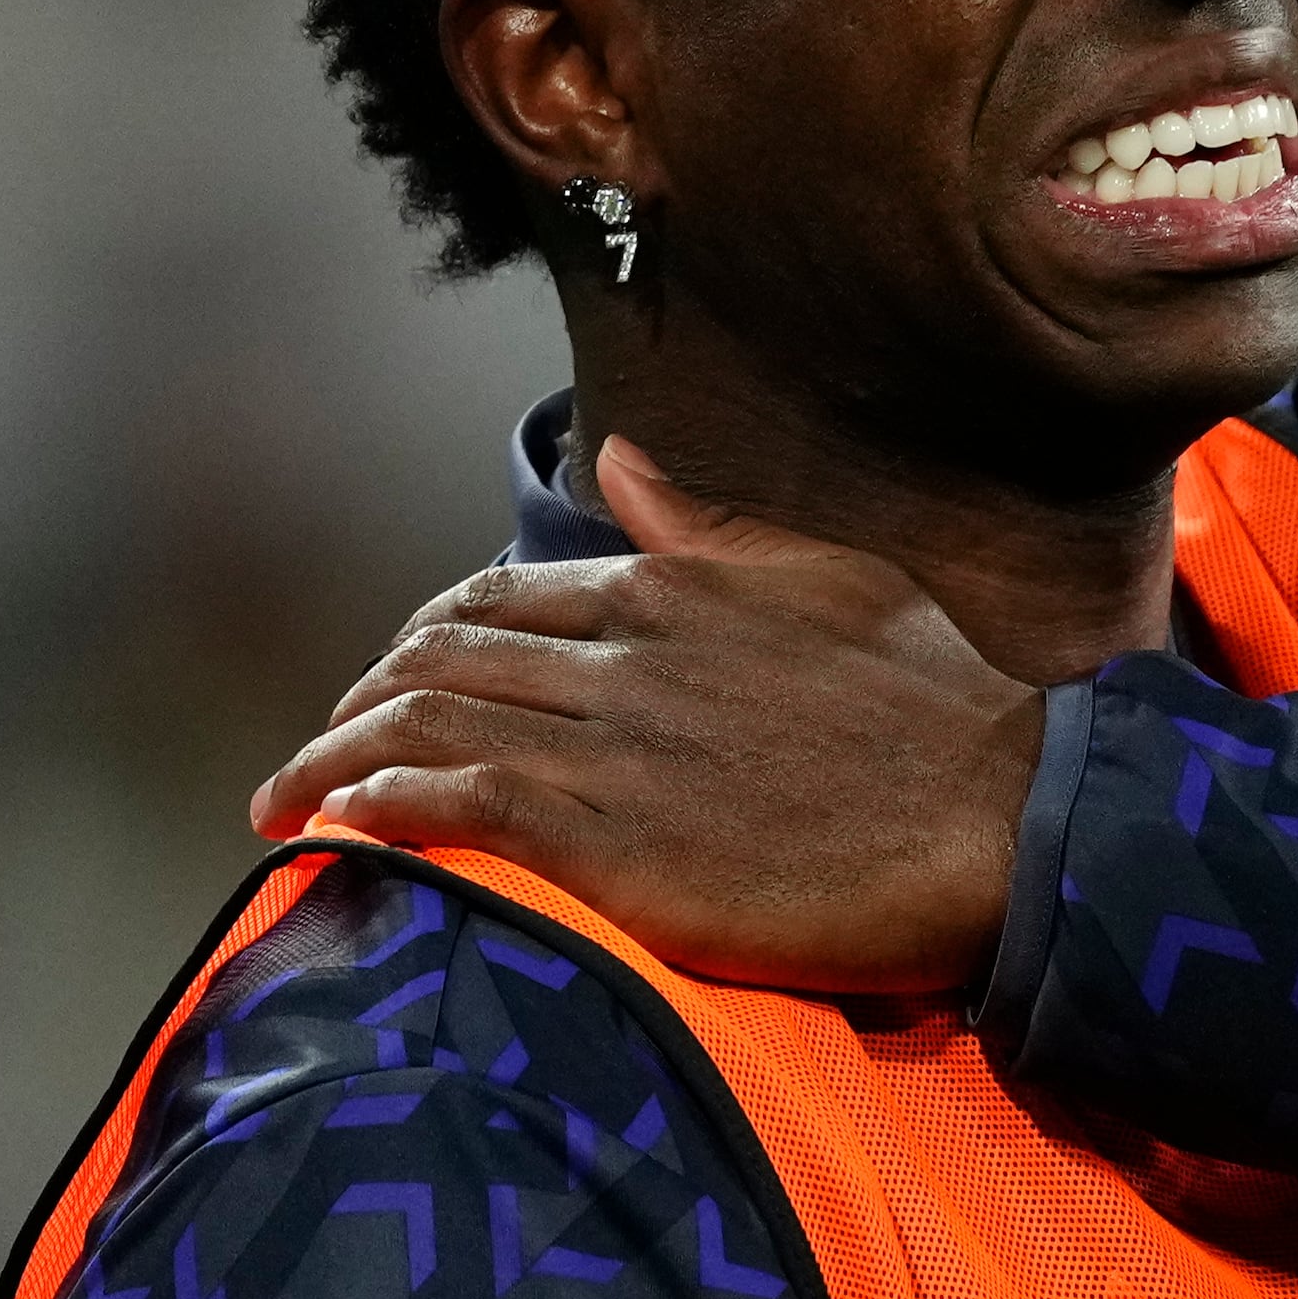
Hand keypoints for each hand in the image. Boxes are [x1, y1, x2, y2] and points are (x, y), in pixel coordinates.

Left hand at [250, 435, 1048, 994]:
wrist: (1006, 820)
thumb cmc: (944, 712)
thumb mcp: (831, 582)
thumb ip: (710, 528)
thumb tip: (615, 460)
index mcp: (672, 586)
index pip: (498, 597)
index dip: (426, 638)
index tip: (392, 682)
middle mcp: (622, 651)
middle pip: (438, 654)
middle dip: (359, 699)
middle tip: (321, 750)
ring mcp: (609, 744)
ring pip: (421, 719)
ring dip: (334, 754)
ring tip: (290, 800)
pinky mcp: (608, 838)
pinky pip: (451, 800)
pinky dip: (378, 802)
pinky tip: (342, 826)